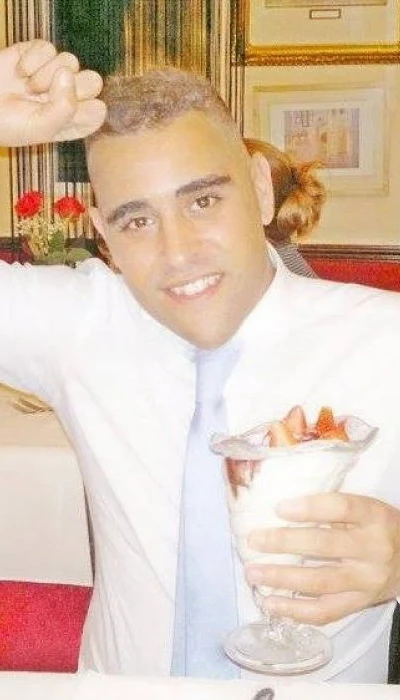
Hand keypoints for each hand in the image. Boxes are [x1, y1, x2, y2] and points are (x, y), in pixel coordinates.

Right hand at [0, 39, 105, 145]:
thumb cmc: (12, 125)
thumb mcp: (41, 128)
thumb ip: (64, 108)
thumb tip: (67, 72)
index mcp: (78, 120)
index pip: (98, 109)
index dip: (78, 109)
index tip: (56, 115)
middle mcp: (72, 96)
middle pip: (93, 80)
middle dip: (68, 88)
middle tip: (44, 97)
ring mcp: (57, 73)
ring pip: (70, 61)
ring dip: (45, 75)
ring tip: (28, 89)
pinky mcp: (41, 54)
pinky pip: (47, 47)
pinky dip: (31, 60)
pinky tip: (20, 73)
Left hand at [245, 492, 399, 624]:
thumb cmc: (378, 529)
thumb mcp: (366, 510)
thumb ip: (333, 509)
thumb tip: (279, 507)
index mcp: (374, 517)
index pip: (342, 508)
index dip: (310, 508)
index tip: (279, 507)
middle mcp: (373, 548)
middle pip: (325, 545)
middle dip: (285, 542)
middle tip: (254, 539)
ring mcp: (367, 581)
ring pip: (320, 581)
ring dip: (282, 578)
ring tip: (253, 573)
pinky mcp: (360, 604)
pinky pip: (325, 611)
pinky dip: (295, 610)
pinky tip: (270, 604)